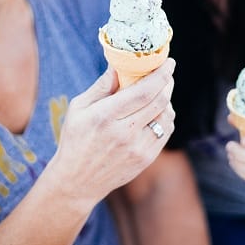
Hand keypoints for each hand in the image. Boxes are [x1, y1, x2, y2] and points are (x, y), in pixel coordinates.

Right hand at [49, 58, 176, 209]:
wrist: (77, 181)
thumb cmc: (75, 140)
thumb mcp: (78, 109)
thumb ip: (102, 86)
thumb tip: (119, 65)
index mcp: (105, 116)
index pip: (143, 91)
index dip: (161, 75)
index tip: (169, 62)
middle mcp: (124, 133)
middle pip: (159, 102)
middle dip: (167, 83)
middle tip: (166, 73)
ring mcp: (137, 148)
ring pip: (166, 117)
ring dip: (167, 101)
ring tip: (159, 93)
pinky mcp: (145, 159)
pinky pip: (165, 133)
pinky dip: (165, 118)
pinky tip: (156, 112)